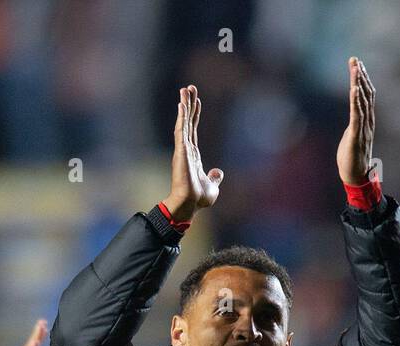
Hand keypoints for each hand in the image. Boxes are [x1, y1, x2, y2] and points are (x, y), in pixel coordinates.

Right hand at [161, 85, 222, 221]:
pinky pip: (181, 130)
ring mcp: (183, 149)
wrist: (190, 204)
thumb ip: (215, 177)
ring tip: (184, 89)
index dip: (194, 114)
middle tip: (189, 87)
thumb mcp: (212, 185)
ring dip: (184, 105)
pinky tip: (182, 104)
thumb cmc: (198, 198)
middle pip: (188, 121)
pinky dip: (181, 117)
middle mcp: (186, 149)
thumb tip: (218, 172)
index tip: (196, 100)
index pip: (193, 130)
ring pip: (183, 122)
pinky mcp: (180, 151)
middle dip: (189, 104)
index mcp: (193, 155)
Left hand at [337, 57, 375, 185]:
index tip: (358, 64)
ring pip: (362, 102)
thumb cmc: (353, 160)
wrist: (356, 179)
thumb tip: (354, 118)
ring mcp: (363, 129)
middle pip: (366, 94)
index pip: (367, 96)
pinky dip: (356, 102)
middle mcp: (368, 123)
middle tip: (355, 59)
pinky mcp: (356, 136)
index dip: (363, 79)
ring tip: (355, 68)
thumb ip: (355, 126)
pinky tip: (354, 89)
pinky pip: (357, 116)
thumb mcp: (352, 137)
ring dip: (358, 84)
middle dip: (360, 76)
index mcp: (366, 122)